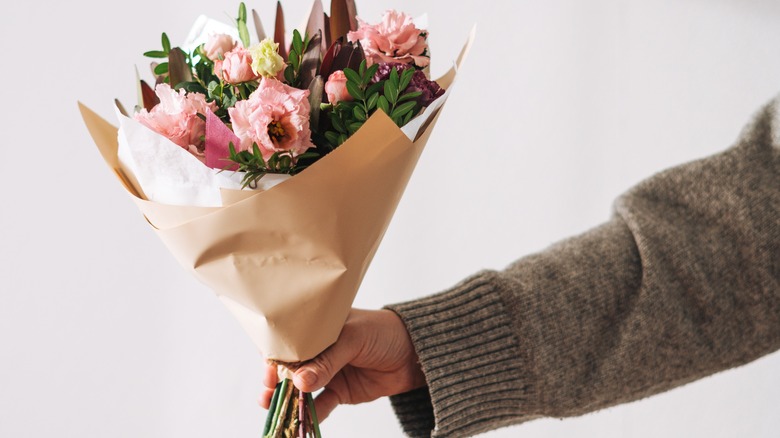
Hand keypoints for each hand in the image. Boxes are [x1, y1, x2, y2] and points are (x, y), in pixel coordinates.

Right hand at [258, 309, 425, 419]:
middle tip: (268, 392)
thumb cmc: (383, 332)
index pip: (289, 340)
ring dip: (287, 398)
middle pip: (290, 367)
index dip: (275, 354)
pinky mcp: (340, 392)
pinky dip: (310, 415)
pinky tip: (300, 422)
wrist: (414, 353)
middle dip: (275, 380)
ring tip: (274, 407)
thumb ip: (327, 360)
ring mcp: (328, 372)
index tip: (268, 369)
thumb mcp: (353, 338)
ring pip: (301, 388)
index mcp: (318, 328)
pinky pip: (320, 405)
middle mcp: (319, 350)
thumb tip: (299, 382)